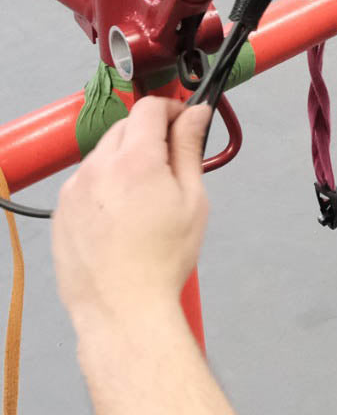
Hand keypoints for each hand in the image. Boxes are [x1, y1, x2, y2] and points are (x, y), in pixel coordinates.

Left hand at [53, 97, 212, 328]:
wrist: (121, 307)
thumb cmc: (164, 256)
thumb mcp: (192, 198)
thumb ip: (190, 148)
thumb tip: (196, 113)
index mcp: (135, 160)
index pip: (149, 108)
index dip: (172, 108)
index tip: (185, 123)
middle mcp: (97, 167)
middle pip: (125, 126)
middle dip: (149, 132)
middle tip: (171, 162)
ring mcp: (73, 189)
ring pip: (103, 153)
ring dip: (125, 157)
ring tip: (144, 195)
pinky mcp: (60, 211)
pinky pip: (85, 180)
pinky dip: (105, 182)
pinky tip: (121, 214)